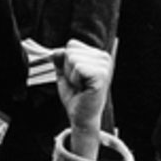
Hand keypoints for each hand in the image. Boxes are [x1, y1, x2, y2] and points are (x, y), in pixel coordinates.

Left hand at [53, 40, 112, 160]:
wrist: (81, 116)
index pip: (72, 44)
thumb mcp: (64, 74)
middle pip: (71, 50)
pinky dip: (75, 80)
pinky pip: (78, 67)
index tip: (75, 77)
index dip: (66, 62)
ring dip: (71, 76)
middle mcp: (104, 57)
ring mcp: (104, 65)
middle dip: (68, 69)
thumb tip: (56, 51)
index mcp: (97, 54)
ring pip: (73, 58)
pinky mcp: (101, 74)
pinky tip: (83, 88)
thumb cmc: (75, 96)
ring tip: (80, 86)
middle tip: (77, 83)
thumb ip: (60, 60)